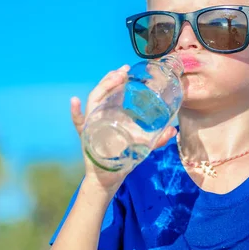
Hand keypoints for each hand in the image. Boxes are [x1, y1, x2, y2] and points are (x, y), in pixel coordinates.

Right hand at [70, 65, 176, 193]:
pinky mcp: (87, 137)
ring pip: (94, 102)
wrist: (108, 179)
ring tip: (112, 79)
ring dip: (101, 88)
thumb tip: (174, 130)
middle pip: (102, 92)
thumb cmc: (123, 158)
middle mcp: (100, 117)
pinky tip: (74, 101)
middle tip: (122, 72)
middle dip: (111, 79)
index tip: (127, 70)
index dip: (117, 79)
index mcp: (111, 115)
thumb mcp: (142, 146)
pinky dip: (76, 113)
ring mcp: (92, 125)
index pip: (112, 92)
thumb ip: (157, 139)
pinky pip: (79, 123)